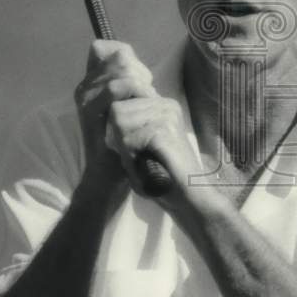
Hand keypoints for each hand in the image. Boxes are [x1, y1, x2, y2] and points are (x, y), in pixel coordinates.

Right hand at [74, 40, 155, 191]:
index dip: (127, 56)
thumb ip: (130, 85)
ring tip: (146, 103)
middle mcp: (85, 87)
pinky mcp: (89, 112)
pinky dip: (134, 93)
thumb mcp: (129, 107)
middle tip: (147, 95)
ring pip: (119, 70)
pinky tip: (143, 106)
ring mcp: (85, 99)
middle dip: (139, 71)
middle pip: (118, 57)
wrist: (109, 175)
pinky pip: (113, 88)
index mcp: (92, 83)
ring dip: (139, 83)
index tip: (140, 78)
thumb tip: (138, 65)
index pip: (106, 48)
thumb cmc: (124, 141)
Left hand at [105, 89, 201, 205]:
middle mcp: (165, 104)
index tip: (132, 145)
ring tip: (143, 160)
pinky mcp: (163, 129)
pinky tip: (145, 165)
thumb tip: (107, 113)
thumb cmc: (162, 173)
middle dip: (118, 136)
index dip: (117, 125)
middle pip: (117, 110)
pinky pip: (127, 139)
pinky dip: (130, 156)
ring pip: (119, 122)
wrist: (188, 195)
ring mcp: (166, 115)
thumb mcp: (141, 142)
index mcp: (161, 104)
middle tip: (138, 155)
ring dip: (124, 147)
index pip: (120, 100)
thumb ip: (126, 126)